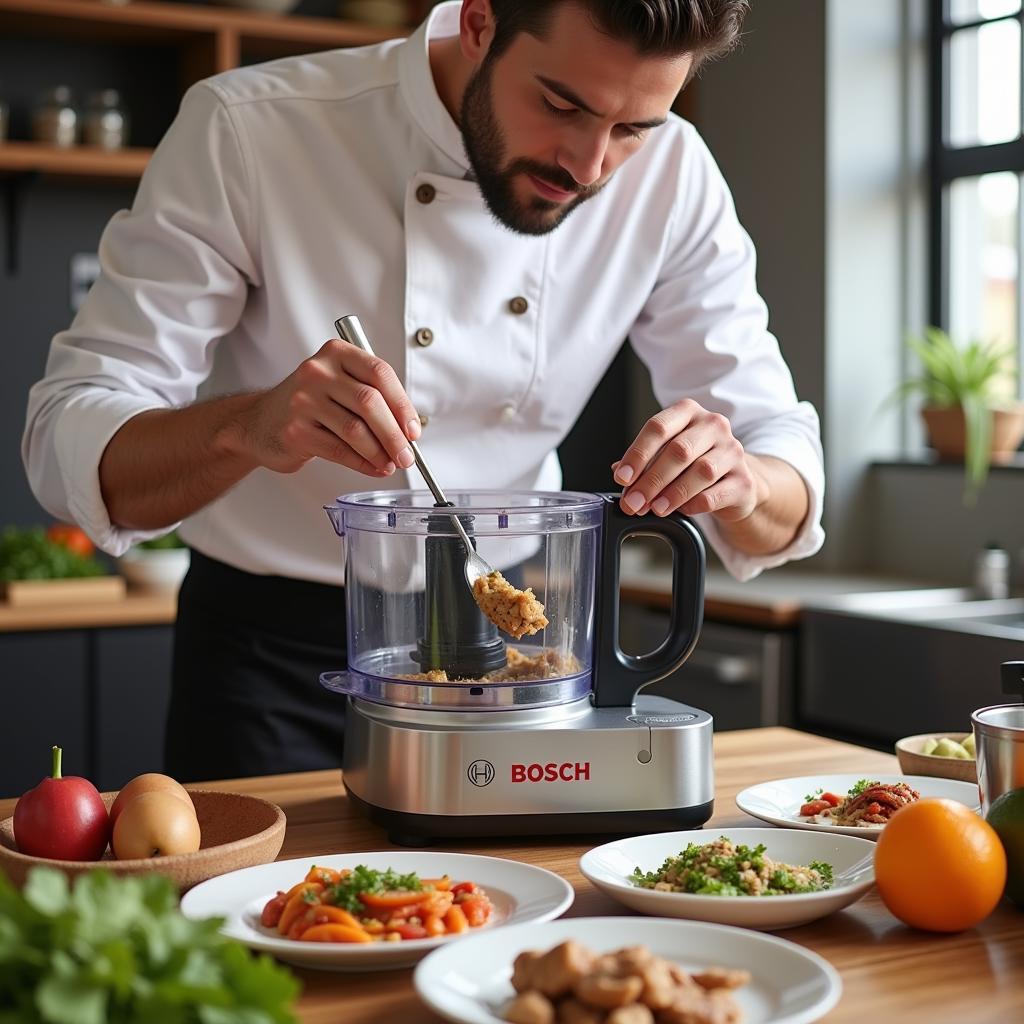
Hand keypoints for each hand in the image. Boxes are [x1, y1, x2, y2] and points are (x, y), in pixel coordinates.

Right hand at [238, 339, 420, 475]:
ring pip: (355, 429)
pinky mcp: (295, 430)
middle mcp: (317, 372)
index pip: (380, 373)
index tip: (414, 430)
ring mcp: (303, 400)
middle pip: (369, 402)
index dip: (402, 404)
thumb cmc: (310, 404)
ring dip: (380, 452)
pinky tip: (373, 468)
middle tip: (406, 455)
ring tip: (391, 464)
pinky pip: (339, 450)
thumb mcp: (341, 387)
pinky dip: (362, 463)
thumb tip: (407, 432)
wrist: (259, 423)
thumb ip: (374, 400)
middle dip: (394, 434)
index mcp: (336, 354)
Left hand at [612, 399, 761, 521]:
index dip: (637, 454)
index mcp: (688, 412)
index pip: (658, 427)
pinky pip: (716, 494)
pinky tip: (682, 510)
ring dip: (672, 494)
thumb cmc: (694, 463)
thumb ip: (644, 462)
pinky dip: (694, 504)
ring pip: (700, 472)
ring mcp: (733, 451)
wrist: (734, 481)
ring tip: (655, 508)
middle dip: (651, 480)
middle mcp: (713, 425)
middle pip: (678, 451)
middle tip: (633, 502)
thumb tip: (619, 473)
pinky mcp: (744, 480)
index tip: (622, 478)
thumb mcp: (666, 454)